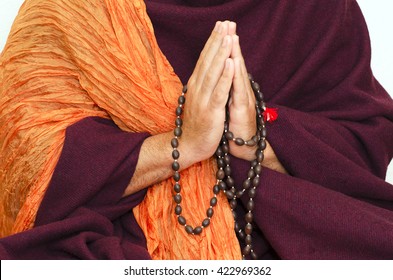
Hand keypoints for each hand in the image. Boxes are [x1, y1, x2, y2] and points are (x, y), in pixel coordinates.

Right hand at [180, 21, 234, 164]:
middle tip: (226, 22)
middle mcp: (198, 88)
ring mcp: (204, 99)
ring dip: (222, 53)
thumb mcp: (198, 100)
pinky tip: (230, 62)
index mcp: (196, 85)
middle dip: (218, 40)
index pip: (205, 59)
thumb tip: (206, 71)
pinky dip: (225, 76)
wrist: (188, 145)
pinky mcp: (211, 111)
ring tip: (229, 35)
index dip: (213, 41)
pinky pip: (219, 91)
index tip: (220, 25)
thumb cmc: (196, 124)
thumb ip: (202, 85)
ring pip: (214, 72)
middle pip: (209, 60)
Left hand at [228, 34, 287, 173]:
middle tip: (228, 23)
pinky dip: (235, 75)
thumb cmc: (234, 127)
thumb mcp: (227, 106)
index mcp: (234, 89)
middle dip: (231, 43)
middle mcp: (240, 91)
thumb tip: (221, 78)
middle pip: (235, 63)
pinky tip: (234, 62)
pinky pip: (238, 89)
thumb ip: (226, 91)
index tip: (220, 30)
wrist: (245, 148)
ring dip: (235, 53)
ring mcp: (243, 99)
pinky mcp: (243, 109)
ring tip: (231, 35)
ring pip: (238, 73)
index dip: (224, 48)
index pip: (228, 65)